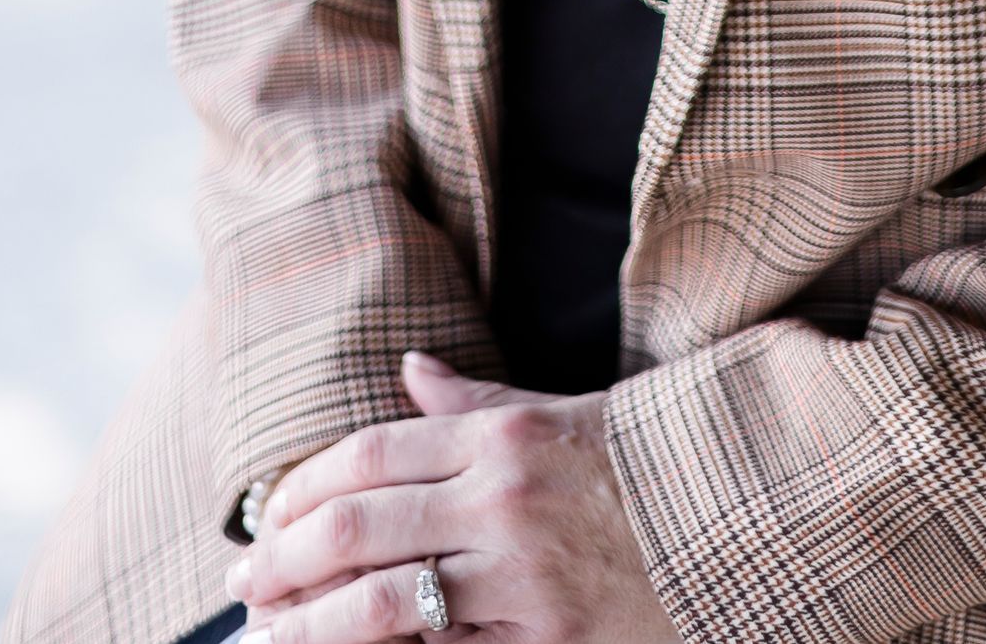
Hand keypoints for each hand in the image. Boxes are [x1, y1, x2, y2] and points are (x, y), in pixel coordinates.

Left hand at [228, 352, 683, 643]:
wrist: (744, 513)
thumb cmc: (643, 462)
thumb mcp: (561, 411)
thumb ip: (475, 400)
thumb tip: (408, 369)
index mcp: (502, 434)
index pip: (369, 454)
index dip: (302, 488)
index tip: (264, 518)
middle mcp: (503, 498)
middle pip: (356, 526)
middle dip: (283, 562)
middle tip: (241, 588)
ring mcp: (524, 577)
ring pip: (382, 605)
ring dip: (310, 626)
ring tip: (270, 638)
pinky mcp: (550, 641)